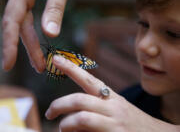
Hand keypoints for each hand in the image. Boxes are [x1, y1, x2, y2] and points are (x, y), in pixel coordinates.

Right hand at [2, 0, 66, 71]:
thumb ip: (54, 9)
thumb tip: (51, 34)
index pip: (12, 21)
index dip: (9, 44)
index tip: (9, 65)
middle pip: (21, 28)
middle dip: (30, 50)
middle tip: (40, 69)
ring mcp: (25, 1)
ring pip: (26, 27)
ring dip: (32, 47)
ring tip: (39, 65)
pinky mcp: (31, 2)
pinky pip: (30, 22)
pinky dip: (34, 36)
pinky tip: (37, 49)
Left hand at [45, 55, 177, 131]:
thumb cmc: (132, 121)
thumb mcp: (115, 109)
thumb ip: (96, 106)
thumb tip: (72, 113)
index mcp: (111, 97)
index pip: (88, 79)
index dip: (71, 68)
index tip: (56, 59)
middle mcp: (112, 107)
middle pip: (79, 99)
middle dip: (59, 105)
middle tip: (49, 113)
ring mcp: (114, 123)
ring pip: (82, 118)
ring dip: (66, 124)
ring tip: (62, 129)